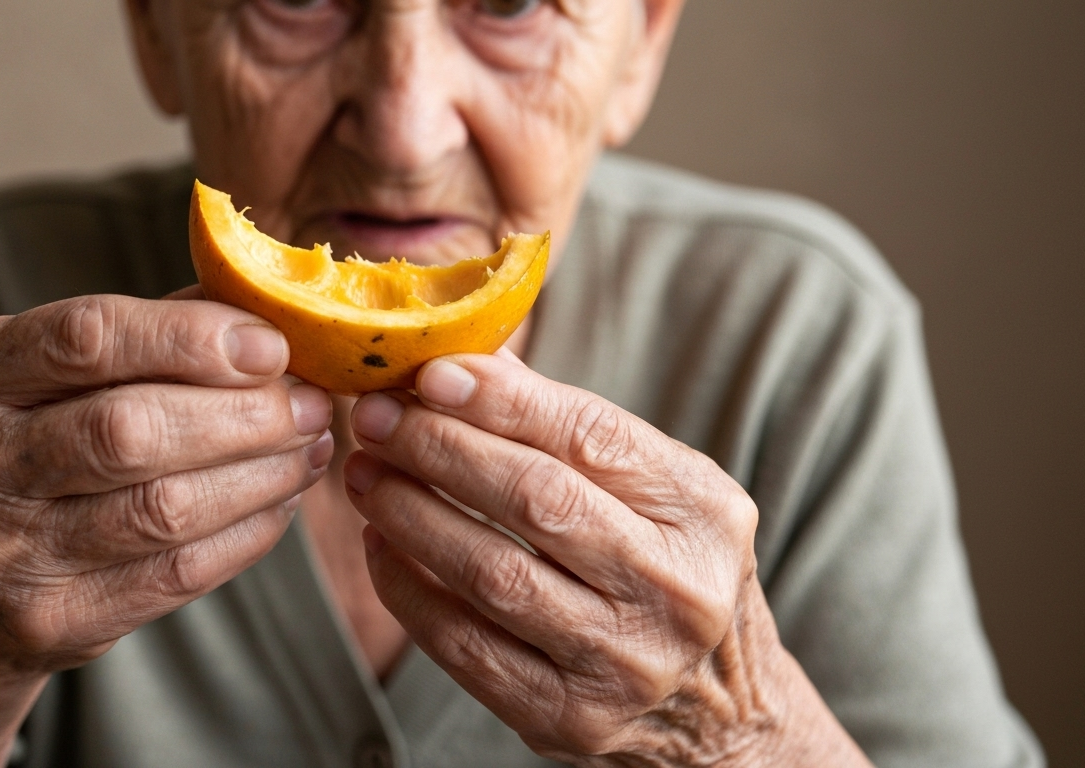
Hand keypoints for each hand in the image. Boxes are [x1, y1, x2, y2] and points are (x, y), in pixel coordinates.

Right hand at [0, 292, 332, 678]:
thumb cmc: (36, 448)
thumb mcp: (54, 378)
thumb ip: (148, 335)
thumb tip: (265, 312)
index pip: (86, 338)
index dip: (189, 338)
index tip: (271, 344)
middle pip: (130, 430)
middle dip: (244, 413)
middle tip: (310, 402)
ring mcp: (3, 551)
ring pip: (164, 507)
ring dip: (261, 473)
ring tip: (309, 446)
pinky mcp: (52, 619)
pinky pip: (178, 571)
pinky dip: (248, 531)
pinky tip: (281, 501)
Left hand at [344, 352, 869, 765]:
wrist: (717, 710)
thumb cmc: (666, 569)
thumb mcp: (657, 491)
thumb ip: (570, 428)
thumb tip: (465, 362)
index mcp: (704, 511)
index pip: (590, 437)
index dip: (501, 401)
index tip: (429, 373)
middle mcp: (674, 589)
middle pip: (534, 500)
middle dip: (439, 448)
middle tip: (376, 418)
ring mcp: (623, 663)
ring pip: (490, 573)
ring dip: (410, 514)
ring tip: (367, 474)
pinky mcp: (569, 718)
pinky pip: (463, 645)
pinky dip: (407, 589)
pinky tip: (381, 545)